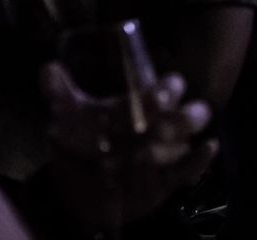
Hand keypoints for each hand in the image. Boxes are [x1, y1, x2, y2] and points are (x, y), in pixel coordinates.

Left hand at [42, 62, 216, 229]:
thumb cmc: (83, 143)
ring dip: (187, 129)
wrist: (82, 189)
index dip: (167, 87)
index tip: (160, 91)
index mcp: (142, 102)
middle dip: (180, 110)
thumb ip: (60, 94)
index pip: (165, 88)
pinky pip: (191, 168)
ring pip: (189, 134)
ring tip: (172, 133)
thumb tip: (48, 68)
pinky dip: (201, 158)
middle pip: (184, 109)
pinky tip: (207, 147)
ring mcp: (167, 149)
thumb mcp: (68, 117)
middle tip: (165, 112)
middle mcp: (161, 122)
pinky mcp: (169, 178)